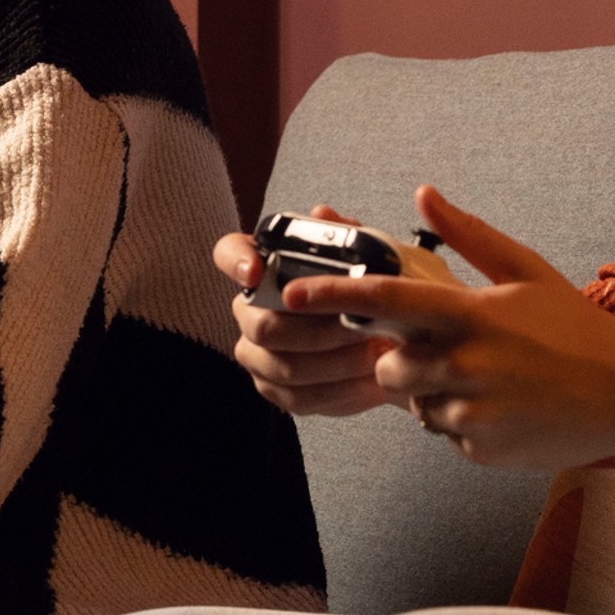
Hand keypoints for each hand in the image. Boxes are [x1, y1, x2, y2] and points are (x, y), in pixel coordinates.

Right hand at [215, 204, 402, 417]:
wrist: (386, 339)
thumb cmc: (368, 292)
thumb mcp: (367, 257)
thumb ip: (347, 235)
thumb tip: (322, 215)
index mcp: (262, 268)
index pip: (228, 253)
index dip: (235, 262)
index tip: (256, 271)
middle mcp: (249, 310)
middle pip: (262, 326)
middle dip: (316, 330)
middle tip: (358, 326)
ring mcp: (257, 355)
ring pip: (285, 367)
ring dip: (336, 364)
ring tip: (375, 354)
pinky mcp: (275, 390)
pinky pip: (299, 399)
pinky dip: (341, 391)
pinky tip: (373, 382)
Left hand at [282, 184, 614, 470]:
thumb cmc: (576, 327)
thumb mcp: (526, 271)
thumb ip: (468, 235)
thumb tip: (421, 192)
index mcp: (471, 314)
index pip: (385, 302)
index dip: (335, 296)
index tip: (295, 293)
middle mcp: (465, 363)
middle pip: (387, 366)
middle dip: (400, 361)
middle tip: (448, 353)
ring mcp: (472, 411)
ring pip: (415, 405)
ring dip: (435, 394)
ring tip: (490, 381)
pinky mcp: (480, 449)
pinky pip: (445, 435)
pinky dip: (464, 424)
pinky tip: (507, 409)